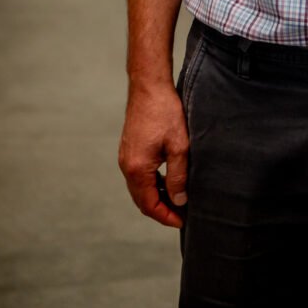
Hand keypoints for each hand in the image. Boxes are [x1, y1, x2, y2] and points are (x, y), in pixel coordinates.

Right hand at [119, 80, 189, 227]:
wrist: (149, 86)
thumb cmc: (165, 112)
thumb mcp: (179, 146)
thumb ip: (178, 176)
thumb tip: (178, 201)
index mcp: (137, 169)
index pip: (149, 204)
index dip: (166, 216)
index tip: (182, 221)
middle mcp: (127, 166)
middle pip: (142, 199)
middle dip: (160, 210)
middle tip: (180, 214)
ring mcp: (126, 157)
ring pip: (139, 188)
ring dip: (156, 196)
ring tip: (177, 199)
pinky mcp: (129, 148)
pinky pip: (138, 175)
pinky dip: (151, 183)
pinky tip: (167, 180)